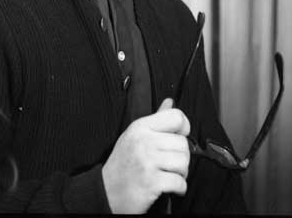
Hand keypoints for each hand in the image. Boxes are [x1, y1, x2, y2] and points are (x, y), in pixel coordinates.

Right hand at [101, 98, 190, 213]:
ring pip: (184, 163)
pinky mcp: (152, 182)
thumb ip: (156, 119)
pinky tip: (169, 186)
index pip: (175, 117)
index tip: (180, 136)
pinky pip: (180, 182)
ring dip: (182, 173)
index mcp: (141, 127)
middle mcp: (144, 141)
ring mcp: (147, 161)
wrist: (107, 190)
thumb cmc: (122, 162)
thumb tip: (169, 103)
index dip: (184, 127)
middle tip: (172, 162)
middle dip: (182, 156)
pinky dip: (179, 188)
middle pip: (183, 143)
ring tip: (170, 174)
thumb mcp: (135, 135)